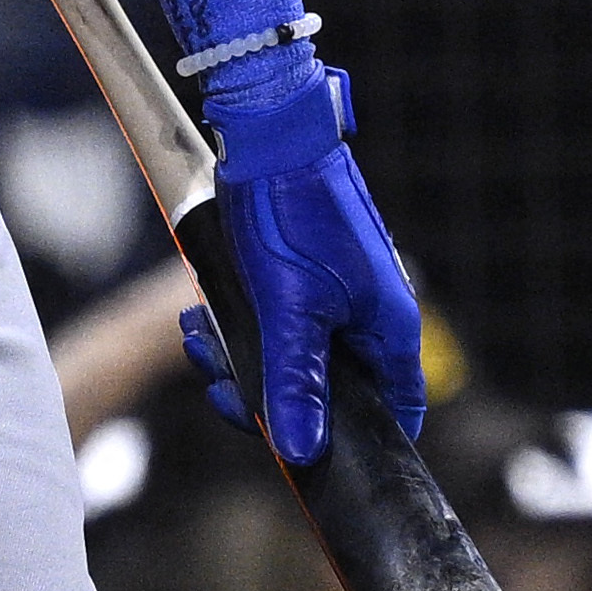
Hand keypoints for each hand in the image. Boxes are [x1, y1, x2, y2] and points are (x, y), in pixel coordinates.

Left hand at [177, 66, 425, 466]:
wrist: (267, 135)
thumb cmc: (290, 214)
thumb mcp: (287, 311)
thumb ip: (294, 383)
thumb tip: (301, 452)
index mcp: (390, 331)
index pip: (393, 412)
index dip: (352, 442)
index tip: (302, 455)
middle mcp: (369, 318)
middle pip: (328, 391)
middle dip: (267, 394)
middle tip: (220, 384)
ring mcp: (337, 297)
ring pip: (291, 357)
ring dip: (240, 360)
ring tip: (199, 343)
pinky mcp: (302, 278)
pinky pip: (273, 324)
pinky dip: (236, 329)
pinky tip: (198, 322)